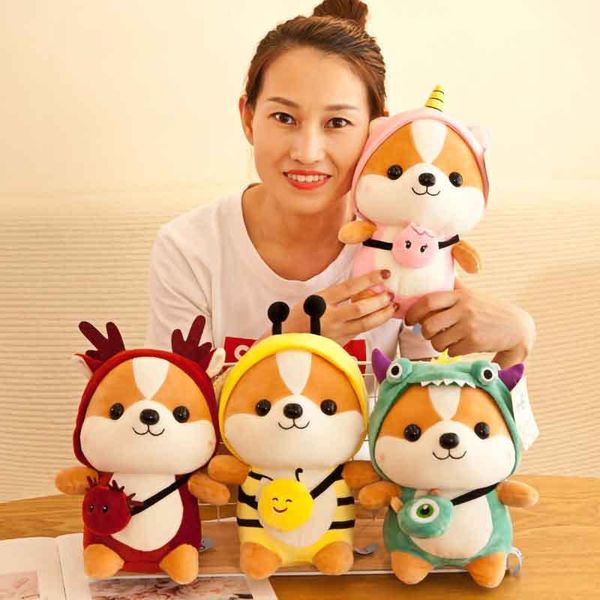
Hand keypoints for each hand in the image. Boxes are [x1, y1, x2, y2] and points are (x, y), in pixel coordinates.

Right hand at [282, 270, 396, 345]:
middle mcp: (329, 317)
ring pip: (365, 324)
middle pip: (360, 308)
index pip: (349, 288)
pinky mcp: (341, 343)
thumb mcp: (312, 300)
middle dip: (379, 300)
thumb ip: (334, 295)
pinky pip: (361, 332)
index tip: (383, 274)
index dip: (368, 280)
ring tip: (392, 306)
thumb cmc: (299, 318)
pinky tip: (382, 317)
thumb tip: (360, 286)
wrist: (289, 341)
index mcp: (321, 301)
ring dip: (382, 314)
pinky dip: (374, 323)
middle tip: (390, 293)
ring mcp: (336, 332)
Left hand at [404, 279, 534, 366]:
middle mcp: (464, 308)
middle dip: (425, 332)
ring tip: (446, 340)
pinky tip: (460, 346)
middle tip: (429, 333)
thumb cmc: (489, 310)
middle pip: (428, 325)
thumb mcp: (472, 295)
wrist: (517, 327)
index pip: (428, 301)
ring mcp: (469, 326)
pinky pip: (451, 351)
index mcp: (460, 295)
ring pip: (438, 341)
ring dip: (438, 345)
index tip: (409, 319)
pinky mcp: (475, 342)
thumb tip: (435, 273)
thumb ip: (454, 288)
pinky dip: (452, 352)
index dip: (413, 312)